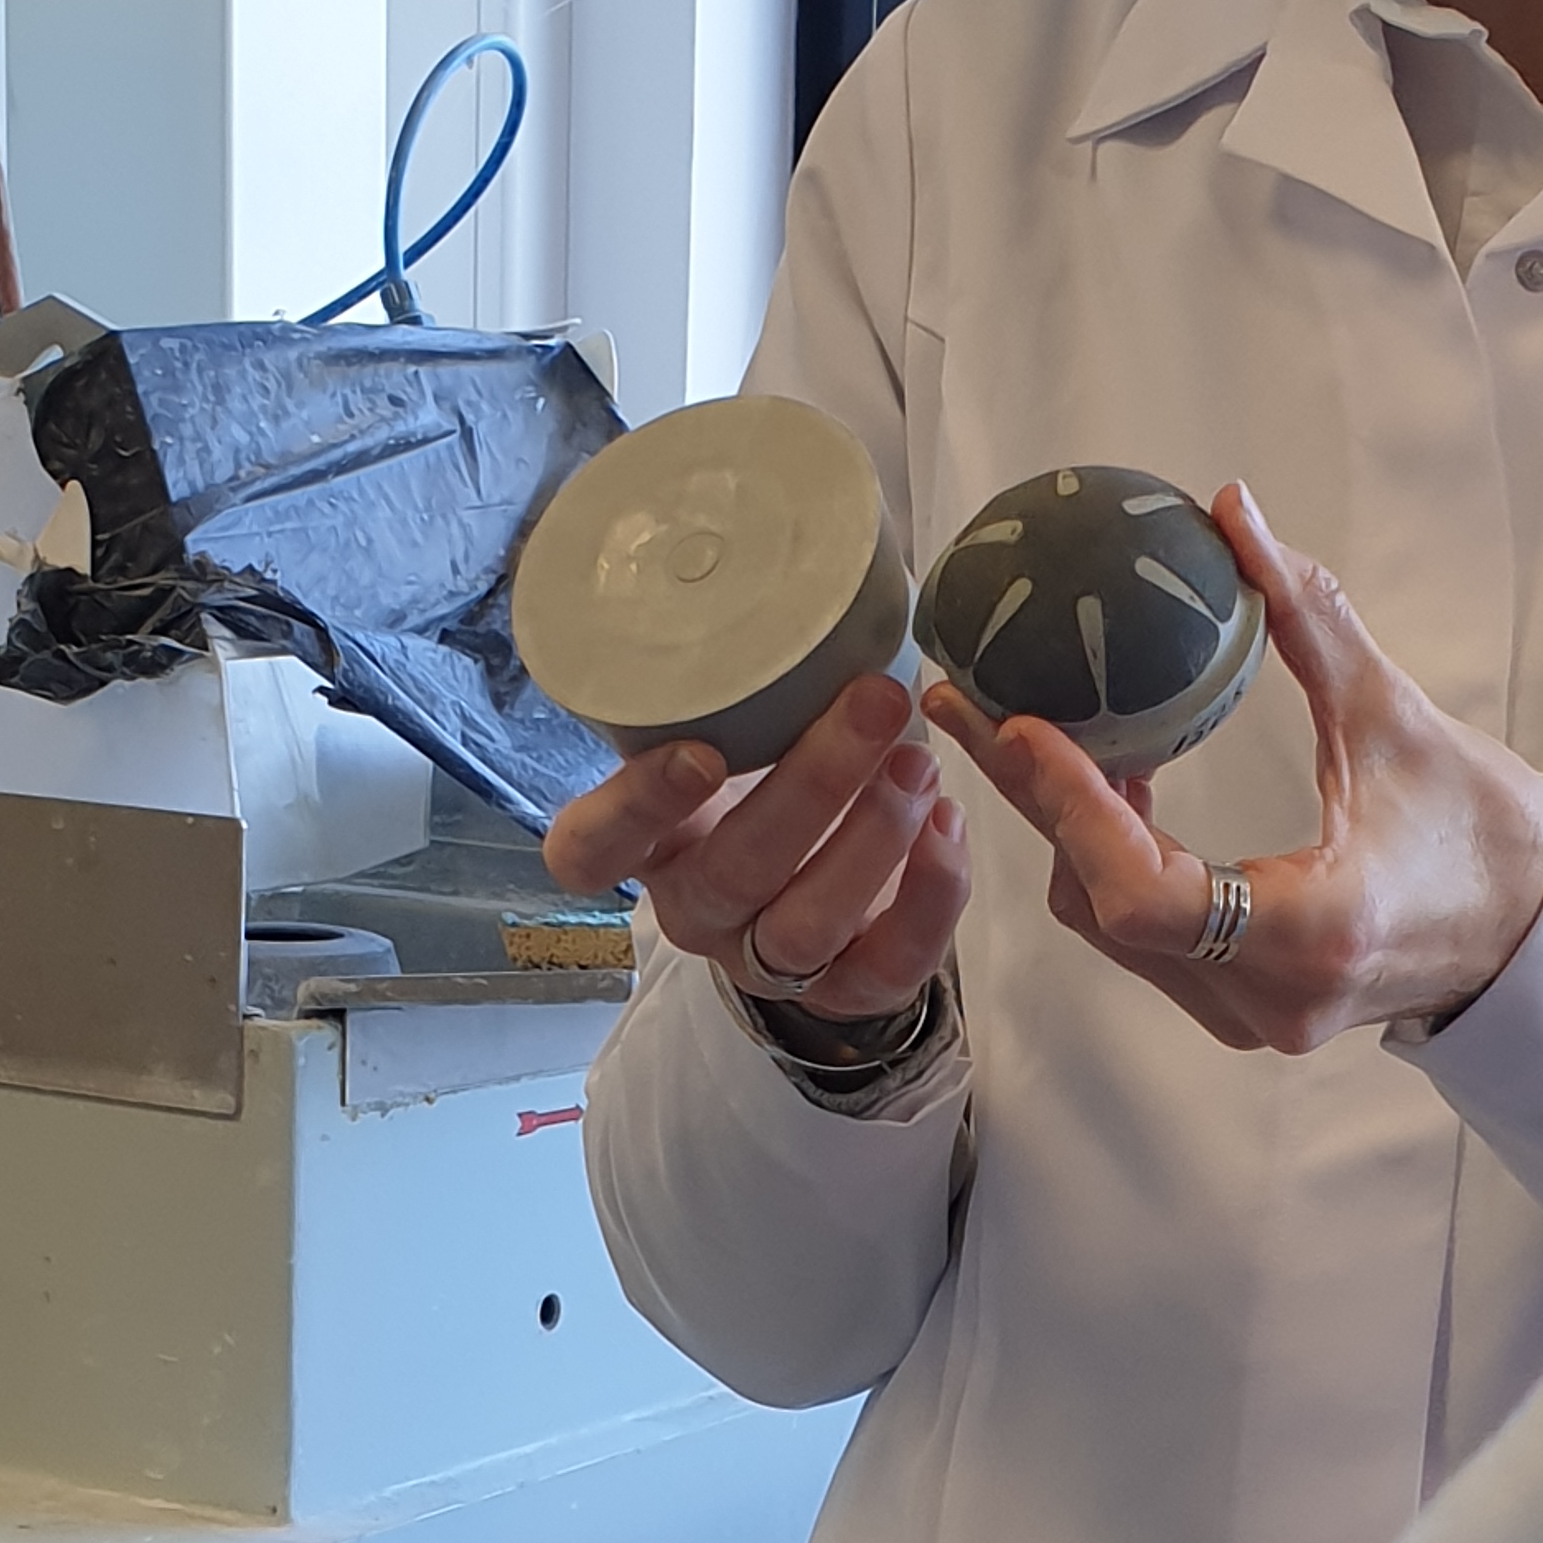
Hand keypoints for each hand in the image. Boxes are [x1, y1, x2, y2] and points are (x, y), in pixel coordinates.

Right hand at [543, 669, 970, 1020]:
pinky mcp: (847, 992)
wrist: (821, 876)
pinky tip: (949, 822)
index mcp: (646, 845)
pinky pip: (888, 967)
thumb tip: (801, 550)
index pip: (593, 850)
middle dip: (811, 787)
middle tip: (875, 703)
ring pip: (806, 926)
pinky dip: (930, 897)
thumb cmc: (768, 768)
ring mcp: (767, 960)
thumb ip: (741, 674)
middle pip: (733, 874)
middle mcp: (696, 909)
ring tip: (920, 762)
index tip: (697, 751)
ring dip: (873, 839)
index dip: (637, 808)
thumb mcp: (733, 724)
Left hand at [922, 484, 1542, 1055]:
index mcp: (1315, 932)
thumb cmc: (1482, 829)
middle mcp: (1270, 996)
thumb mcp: (1398, 714)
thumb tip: (1233, 509)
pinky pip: (1141, 940)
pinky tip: (1113, 787)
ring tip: (1049, 737)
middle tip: (971, 707)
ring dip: (1071, 834)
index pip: (1148, 893)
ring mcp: (1250, 1018)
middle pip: (1104, 907)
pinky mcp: (1239, 1011)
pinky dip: (1112, 864)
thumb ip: (1309, 616)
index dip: (1073, 813)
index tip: (1022, 728)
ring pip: (1109, 928)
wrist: (1533, 932)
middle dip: (1037, 801)